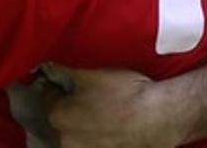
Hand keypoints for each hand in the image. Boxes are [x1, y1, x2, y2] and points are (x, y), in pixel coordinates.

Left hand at [48, 67, 186, 147]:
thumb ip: (65, 70)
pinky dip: (98, 136)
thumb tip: (51, 66)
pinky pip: (95, 144)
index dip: (56, 86)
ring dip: (83, 125)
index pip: (48, 96)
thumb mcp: (90, 73)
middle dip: (70, 107)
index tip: (63, 82)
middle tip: (87, 96)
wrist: (159, 118)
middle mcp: (66, 140)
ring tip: (102, 112)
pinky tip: (111, 126)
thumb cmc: (125, 93)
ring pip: (77, 134)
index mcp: (58, 116)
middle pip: (61, 119)